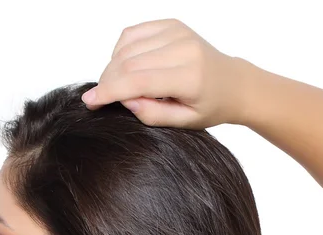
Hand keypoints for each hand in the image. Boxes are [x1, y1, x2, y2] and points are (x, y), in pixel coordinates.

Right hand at [81, 18, 244, 128]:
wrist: (232, 82)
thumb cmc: (210, 106)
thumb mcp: (185, 122)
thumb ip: (153, 114)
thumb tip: (124, 100)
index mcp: (189, 76)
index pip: (138, 80)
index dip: (109, 91)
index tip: (90, 101)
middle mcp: (183, 48)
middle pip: (128, 62)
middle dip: (107, 81)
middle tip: (100, 98)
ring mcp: (176, 32)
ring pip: (126, 47)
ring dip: (112, 67)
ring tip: (116, 86)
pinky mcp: (171, 24)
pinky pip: (132, 34)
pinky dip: (121, 51)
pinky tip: (125, 67)